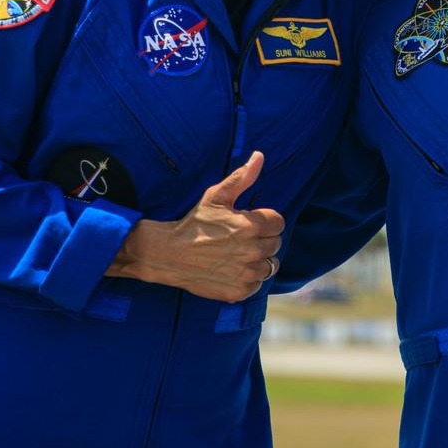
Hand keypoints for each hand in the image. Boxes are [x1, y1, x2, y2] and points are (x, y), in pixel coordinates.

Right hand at [107, 151, 285, 301]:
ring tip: (238, 254)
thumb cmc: (194, 223)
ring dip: (258, 261)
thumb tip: (259, 157)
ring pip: (269, 266)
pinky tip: (232, 270)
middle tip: (241, 238)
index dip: (265, 221)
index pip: (278, 223)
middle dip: (262, 239)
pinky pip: (256, 285)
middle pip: (275, 244)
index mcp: (251, 225)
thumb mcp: (216, 196)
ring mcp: (246, 273)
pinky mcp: (238, 291)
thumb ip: (242, 178)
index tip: (250, 223)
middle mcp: (252, 250)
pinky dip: (248, 279)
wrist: (169, 254)